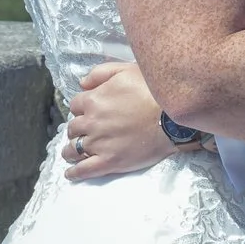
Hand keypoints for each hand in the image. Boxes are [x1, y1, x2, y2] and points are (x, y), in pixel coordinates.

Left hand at [64, 61, 187, 180]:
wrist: (173, 118)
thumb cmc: (153, 91)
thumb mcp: (127, 70)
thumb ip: (100, 73)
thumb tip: (82, 83)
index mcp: (94, 100)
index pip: (75, 105)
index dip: (82, 108)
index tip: (88, 111)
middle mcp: (92, 123)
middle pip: (73, 128)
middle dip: (77, 128)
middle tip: (86, 130)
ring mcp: (99, 144)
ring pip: (74, 149)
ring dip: (71, 149)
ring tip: (72, 152)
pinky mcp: (109, 162)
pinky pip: (84, 170)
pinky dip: (74, 172)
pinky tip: (71, 173)